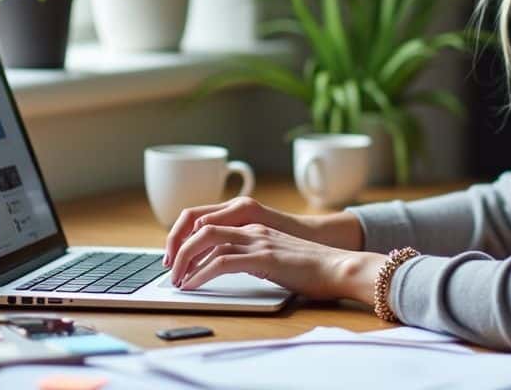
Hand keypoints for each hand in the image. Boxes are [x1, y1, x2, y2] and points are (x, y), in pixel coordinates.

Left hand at [163, 196, 361, 268]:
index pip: (208, 223)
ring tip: (177, 280)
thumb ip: (252, 257)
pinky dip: (201, 274)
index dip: (186, 238)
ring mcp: (258, 241)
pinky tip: (193, 286)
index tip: (176, 259)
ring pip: (206, 241)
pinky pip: (220, 262)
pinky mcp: (263, 258)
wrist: (340, 267)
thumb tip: (227, 268)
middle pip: (200, 227)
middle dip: (177, 247)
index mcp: (254, 226)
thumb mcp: (275, 258)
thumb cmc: (312, 269)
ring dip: (184, 261)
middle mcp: (252, 229)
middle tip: (170, 270)